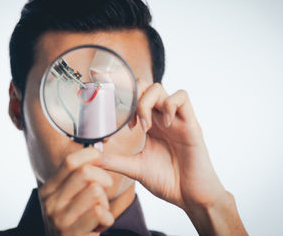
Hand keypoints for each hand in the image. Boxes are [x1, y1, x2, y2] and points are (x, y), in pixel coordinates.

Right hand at [39, 148, 113, 235]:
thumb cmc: (76, 224)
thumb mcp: (69, 199)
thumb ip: (78, 178)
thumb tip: (97, 152)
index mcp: (48, 190)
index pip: (70, 162)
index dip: (91, 155)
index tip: (102, 158)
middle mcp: (50, 203)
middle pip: (85, 172)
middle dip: (103, 180)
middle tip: (103, 193)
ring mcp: (60, 221)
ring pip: (96, 191)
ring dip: (105, 203)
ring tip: (98, 213)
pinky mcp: (73, 235)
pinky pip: (101, 213)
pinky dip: (107, 219)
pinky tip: (98, 226)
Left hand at [100, 79, 247, 234]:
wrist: (190, 196)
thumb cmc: (167, 181)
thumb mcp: (135, 168)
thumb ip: (114, 160)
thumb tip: (92, 155)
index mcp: (149, 125)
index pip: (135, 98)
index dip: (122, 104)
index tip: (116, 122)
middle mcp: (161, 118)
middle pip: (144, 86)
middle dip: (133, 98)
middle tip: (130, 122)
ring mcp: (176, 118)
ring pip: (159, 88)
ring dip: (146, 103)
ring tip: (145, 127)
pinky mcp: (191, 123)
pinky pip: (182, 97)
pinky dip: (169, 105)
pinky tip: (164, 124)